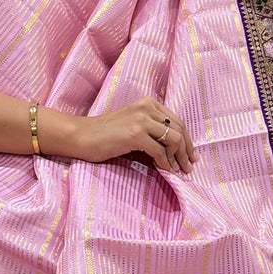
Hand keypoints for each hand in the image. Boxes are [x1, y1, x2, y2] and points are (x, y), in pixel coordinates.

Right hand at [77, 97, 195, 171]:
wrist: (82, 136)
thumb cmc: (105, 134)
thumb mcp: (133, 124)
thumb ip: (152, 129)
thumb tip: (175, 149)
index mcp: (148, 103)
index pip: (177, 121)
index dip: (187, 140)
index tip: (190, 156)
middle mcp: (147, 107)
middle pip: (179, 130)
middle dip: (186, 151)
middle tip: (189, 167)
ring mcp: (141, 119)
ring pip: (174, 139)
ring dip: (178, 158)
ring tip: (179, 171)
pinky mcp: (135, 134)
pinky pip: (160, 151)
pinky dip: (165, 163)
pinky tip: (165, 171)